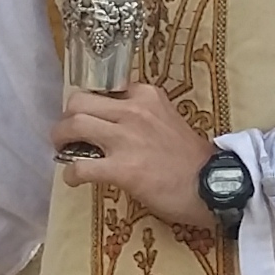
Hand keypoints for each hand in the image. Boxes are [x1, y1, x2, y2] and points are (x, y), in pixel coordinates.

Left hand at [55, 84, 217, 231]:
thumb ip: (142, 115)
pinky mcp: (123, 169)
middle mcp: (133, 110)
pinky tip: (75, 179)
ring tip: (64, 152)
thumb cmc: (192, 157)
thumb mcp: (168, 119)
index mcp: (146, 94)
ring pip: (73, 126)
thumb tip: (113, 123)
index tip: (88, 117)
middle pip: (78, 101)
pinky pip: (80, 167)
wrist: (213, 185)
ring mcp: (126, 138)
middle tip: (68, 134)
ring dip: (60, 140)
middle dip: (66, 118)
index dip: (89, 104)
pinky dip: (71, 174)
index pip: (103, 89)